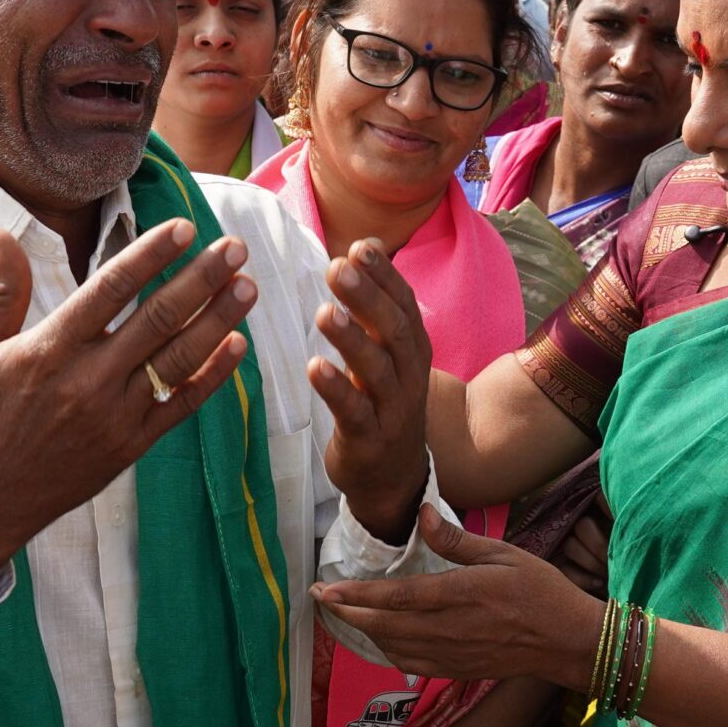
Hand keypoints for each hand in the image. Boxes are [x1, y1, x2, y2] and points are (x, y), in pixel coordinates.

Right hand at [0, 220, 256, 576]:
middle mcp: (87, 381)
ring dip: (217, 321)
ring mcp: (114, 416)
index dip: (150, 255)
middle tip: (234, 247)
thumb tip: (0, 233)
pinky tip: (237, 345)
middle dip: (200, 279)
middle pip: (156, 319)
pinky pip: (180, 406)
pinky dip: (213, 376)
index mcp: (48, 350)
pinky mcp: (130, 446)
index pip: (110, 290)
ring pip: (177, 360)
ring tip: (248, 286)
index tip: (184, 227)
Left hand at [310, 241, 432, 543]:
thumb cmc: (383, 404)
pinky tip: (314, 367)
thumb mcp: (388, 356)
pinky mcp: (368, 441)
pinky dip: (335, 389)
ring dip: (351, 339)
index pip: (404, 305)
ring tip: (325, 312)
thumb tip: (360, 247)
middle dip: (367, 298)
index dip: (384, 276)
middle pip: (393, 332)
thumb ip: (376, 309)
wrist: (393, 479)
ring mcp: (392, 411)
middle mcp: (409, 377)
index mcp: (414, 351)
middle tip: (336, 268)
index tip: (359, 247)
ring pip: (376, 370)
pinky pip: (353, 413)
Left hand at [314, 505, 601, 686]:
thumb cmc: (541, 590)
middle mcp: (451, 628)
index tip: (325, 589)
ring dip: (362, 633)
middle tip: (319, 600)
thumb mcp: (504, 553)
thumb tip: (423, 513)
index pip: (397, 597)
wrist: (567, 640)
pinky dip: (387, 652)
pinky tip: (378, 640)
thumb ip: (459, 539)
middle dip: (347, 613)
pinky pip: (412, 665)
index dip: (357, 596)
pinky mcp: (458, 669)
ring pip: (393, 647)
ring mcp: (453, 653)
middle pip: (385, 626)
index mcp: (461, 594)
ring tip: (341, 615)